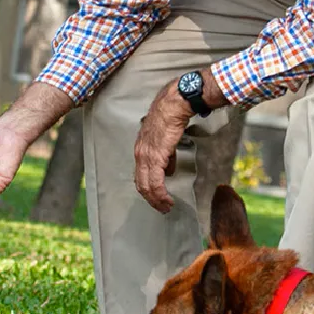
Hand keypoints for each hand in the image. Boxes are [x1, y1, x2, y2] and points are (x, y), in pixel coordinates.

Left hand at [133, 83, 194, 213]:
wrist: (173, 106)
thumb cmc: (171, 117)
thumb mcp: (165, 140)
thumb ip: (165, 156)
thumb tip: (168, 171)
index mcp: (141, 149)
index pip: (140, 175)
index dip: (148, 189)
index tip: (157, 198)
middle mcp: (140, 154)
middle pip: (141, 184)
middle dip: (151, 199)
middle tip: (161, 208)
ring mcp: (146, 156)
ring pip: (146, 186)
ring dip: (156, 200)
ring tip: (166, 207)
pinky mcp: (155, 157)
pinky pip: (156, 181)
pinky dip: (161, 194)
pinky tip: (167, 199)